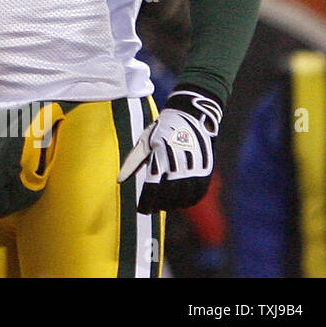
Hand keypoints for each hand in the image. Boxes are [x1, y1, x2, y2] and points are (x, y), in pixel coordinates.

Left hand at [118, 89, 221, 212]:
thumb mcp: (145, 142)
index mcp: (160, 157)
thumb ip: (133, 162)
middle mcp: (178, 164)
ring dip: (173, 205)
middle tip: (152, 207)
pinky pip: (198, 193)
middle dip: (158, 205)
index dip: (147, 203)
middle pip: (168, 196)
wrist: (191, 116)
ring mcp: (194, 168)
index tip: (142, 210)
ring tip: (164, 205)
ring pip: (184, 197)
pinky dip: (189, 201)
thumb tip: (120, 180)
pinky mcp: (206, 169)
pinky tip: (181, 202)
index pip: (152, 189)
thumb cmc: (162, 130)